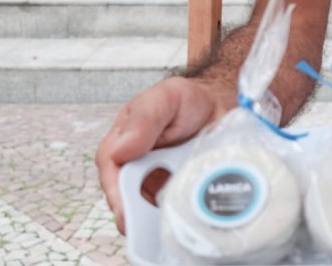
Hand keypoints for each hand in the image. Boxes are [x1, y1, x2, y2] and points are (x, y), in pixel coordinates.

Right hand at [95, 76, 235, 232]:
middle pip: (124, 195)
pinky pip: (167, 211)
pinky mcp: (173, 193)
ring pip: (144, 208)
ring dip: (150, 221)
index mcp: (124, 140)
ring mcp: (153, 181)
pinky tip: (179, 227)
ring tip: (160, 234)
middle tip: (141, 229)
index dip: (115, 189)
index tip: (123, 207)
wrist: (220, 106)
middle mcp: (134, 164)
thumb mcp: (167, 97)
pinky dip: (171, 220)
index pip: (111, 167)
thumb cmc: (188, 101)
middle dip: (130, 214)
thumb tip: (120, 151)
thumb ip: (145, 118)